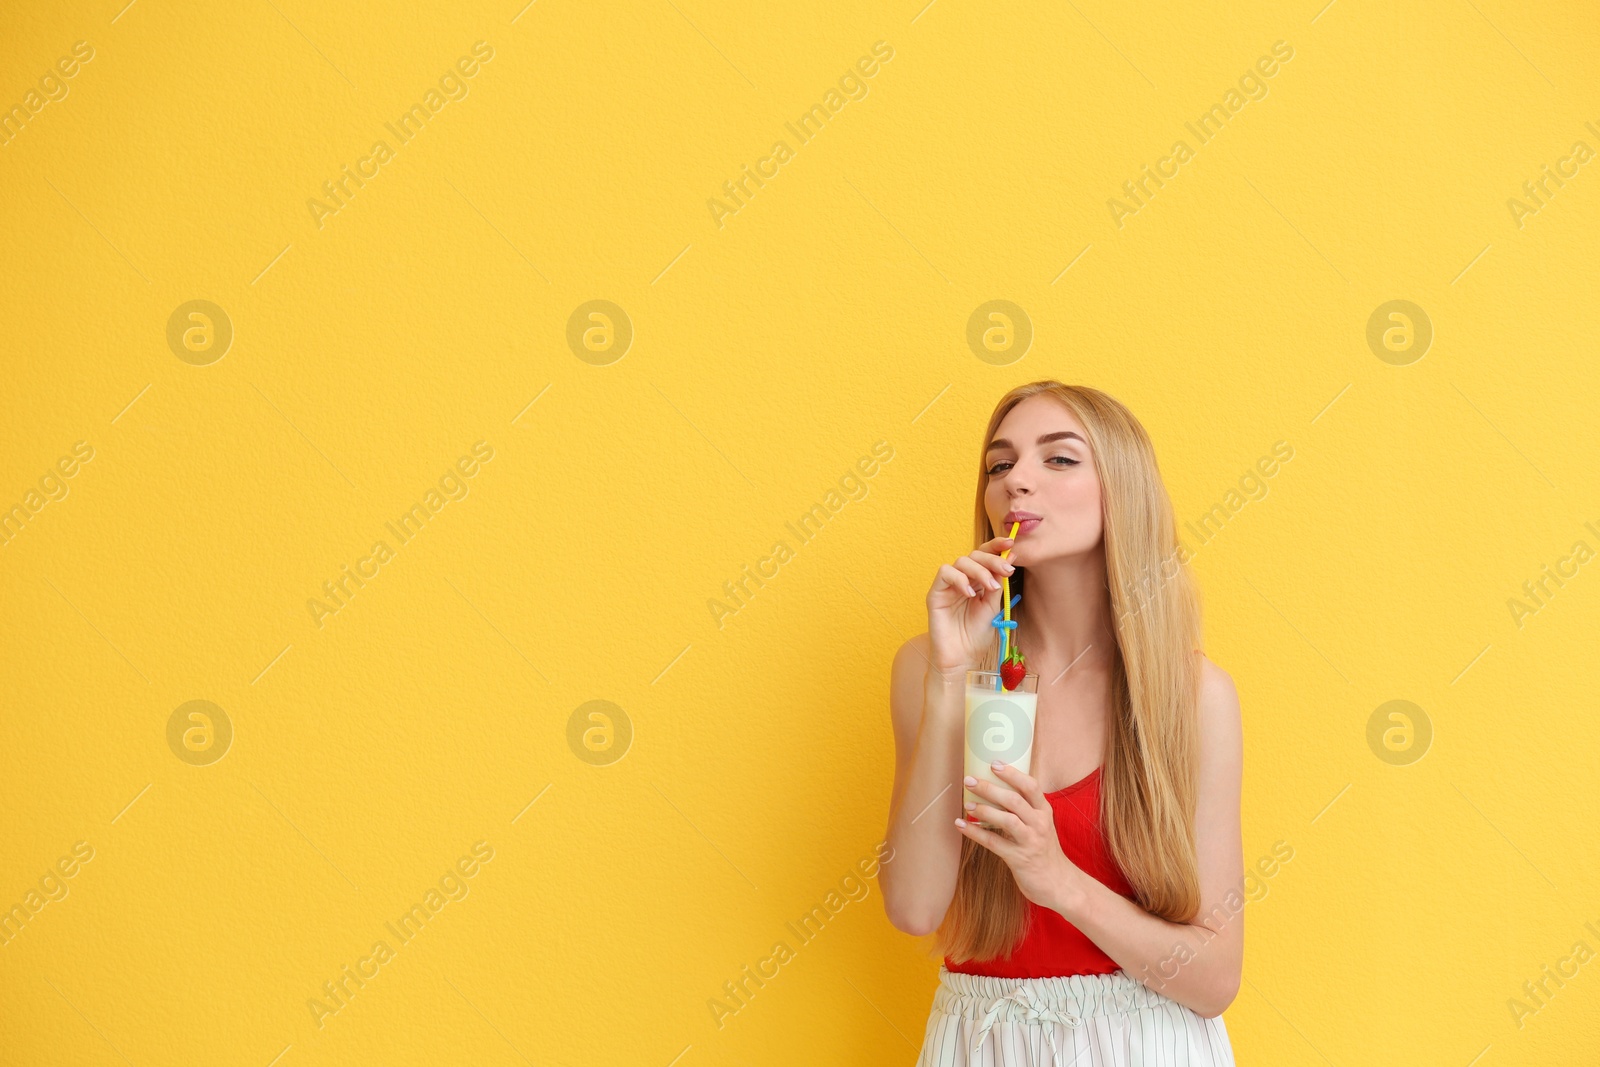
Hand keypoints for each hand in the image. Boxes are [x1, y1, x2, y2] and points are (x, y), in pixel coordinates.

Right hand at [927, 535, 1015, 674]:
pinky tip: (969, 593)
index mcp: (977, 581)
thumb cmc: (975, 636)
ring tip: (989, 587)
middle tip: (1006, 569)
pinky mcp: (935, 593)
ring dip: (979, 571)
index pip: (985, 556)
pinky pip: (945, 573)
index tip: (1011, 543)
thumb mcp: (993, 607)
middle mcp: (963, 579)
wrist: (962, 658)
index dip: (997, 546)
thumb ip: (997, 583)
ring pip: (961, 561)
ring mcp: (948, 585)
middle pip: (975, 555)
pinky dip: (959, 579)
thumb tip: (1010, 557)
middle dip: (992, 559)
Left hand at [954, 762, 1086, 914]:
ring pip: (1007, 820)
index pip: (1031, 786)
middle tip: (970, 780)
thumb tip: (997, 789)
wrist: (1059, 883)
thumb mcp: (1041, 825)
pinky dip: (976, 833)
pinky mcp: (1019, 859)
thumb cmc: (1044, 850)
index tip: (994, 764)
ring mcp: (1030, 842)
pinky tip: (962, 826)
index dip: (1012, 773)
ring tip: (967, 803)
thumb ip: (1025, 808)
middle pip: (1015, 800)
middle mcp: (1039, 824)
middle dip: (990, 788)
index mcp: (1044, 812)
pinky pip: (995, 843)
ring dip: (984, 810)